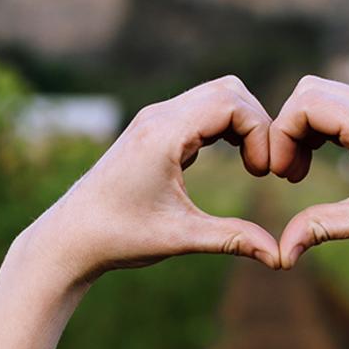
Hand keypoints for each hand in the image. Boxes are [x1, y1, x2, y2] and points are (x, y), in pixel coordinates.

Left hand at [16, 75, 280, 287]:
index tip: (265, 173)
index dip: (261, 133)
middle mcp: (158, 116)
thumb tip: (278, 257)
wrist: (70, 237)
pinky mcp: (153, 131)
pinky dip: (224, 128)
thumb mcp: (180, 237)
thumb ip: (232, 239)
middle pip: (228, 90)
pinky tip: (231, 160)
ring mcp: (154, 120)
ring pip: (215, 96)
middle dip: (258, 124)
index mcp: (164, 134)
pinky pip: (200, 111)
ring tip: (253, 165)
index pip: (231, 103)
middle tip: (265, 168)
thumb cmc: (118, 236)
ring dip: (242, 124)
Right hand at [269, 75, 348, 272]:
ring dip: (304, 130)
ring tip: (299, 172)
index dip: (281, 134)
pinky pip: (345, 111)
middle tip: (287, 173)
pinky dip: (323, 131)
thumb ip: (319, 228)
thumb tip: (279, 254)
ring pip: (327, 98)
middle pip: (311, 92)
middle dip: (288, 129)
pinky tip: (320, 164)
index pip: (307, 103)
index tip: (279, 173)